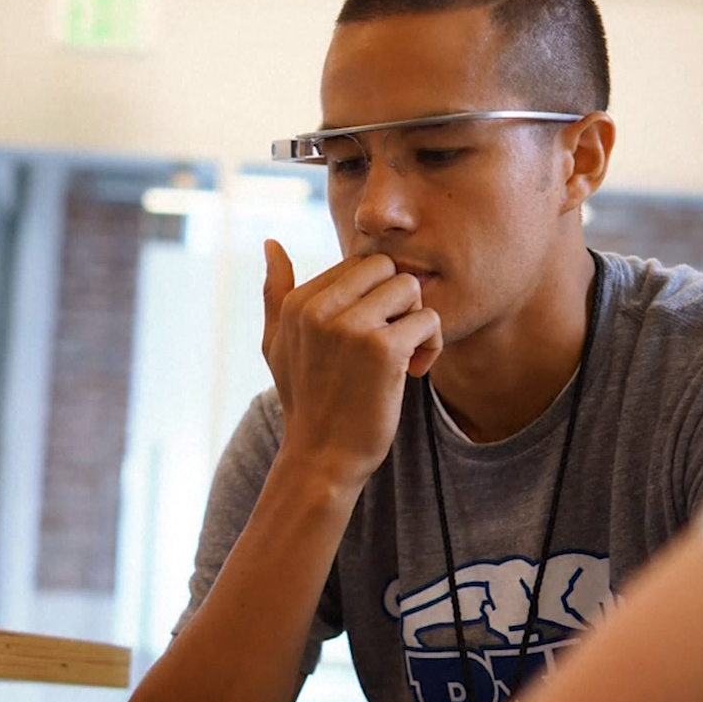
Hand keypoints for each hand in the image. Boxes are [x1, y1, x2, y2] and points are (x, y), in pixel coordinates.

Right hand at [261, 240, 441, 492]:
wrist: (322, 458)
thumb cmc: (306, 401)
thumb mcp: (277, 344)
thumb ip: (275, 292)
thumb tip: (271, 242)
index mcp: (298, 302)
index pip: (357, 264)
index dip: (373, 297)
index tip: (368, 335)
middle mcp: (320, 309)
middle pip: (386, 268)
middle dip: (397, 300)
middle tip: (393, 338)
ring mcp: (351, 327)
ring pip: (410, 288)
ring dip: (417, 321)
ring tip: (405, 356)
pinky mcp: (383, 349)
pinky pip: (428, 320)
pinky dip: (431, 346)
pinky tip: (414, 372)